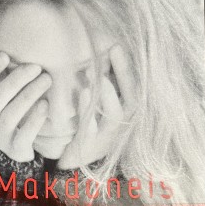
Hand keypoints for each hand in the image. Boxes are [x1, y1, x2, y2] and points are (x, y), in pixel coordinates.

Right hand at [0, 52, 51, 161]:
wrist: (20, 148)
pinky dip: (34, 120)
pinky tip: (46, 105)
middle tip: (36, 67)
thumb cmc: (16, 110)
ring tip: (46, 80)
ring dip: (28, 95)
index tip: (5, 55)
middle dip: (15, 80)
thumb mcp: (7, 93)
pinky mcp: (15, 148)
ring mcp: (0, 135)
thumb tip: (22, 40)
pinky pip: (23, 135)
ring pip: (10, 115)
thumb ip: (8, 73)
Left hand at [57, 44, 135, 168]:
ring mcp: (107, 137)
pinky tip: (83, 92)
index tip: (118, 44)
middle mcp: (122, 124)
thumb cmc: (85, 126)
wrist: (70, 161)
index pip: (134, 86)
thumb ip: (101, 81)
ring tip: (92, 70)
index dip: (128, 66)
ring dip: (106, 91)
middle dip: (123, 72)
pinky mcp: (90, 146)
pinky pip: (91, 128)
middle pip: (132, 97)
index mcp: (125, 111)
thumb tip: (102, 49)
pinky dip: (88, 110)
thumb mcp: (96, 103)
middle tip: (113, 49)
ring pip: (115, 114)